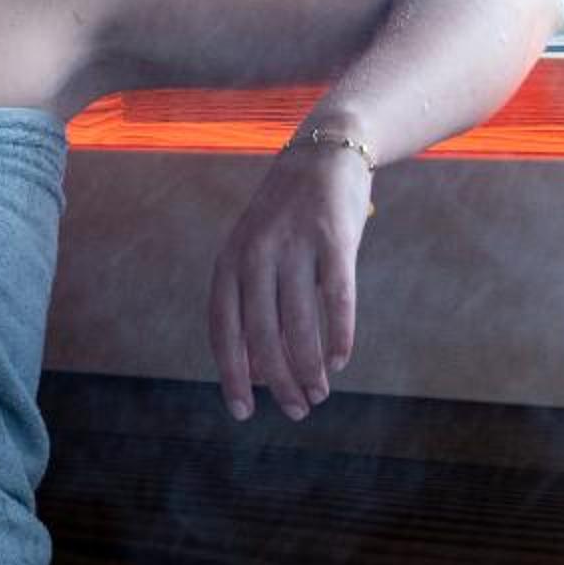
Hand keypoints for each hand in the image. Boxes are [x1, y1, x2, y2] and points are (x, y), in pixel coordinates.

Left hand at [209, 143, 369, 421]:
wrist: (324, 152)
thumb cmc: (286, 217)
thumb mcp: (253, 251)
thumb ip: (250, 301)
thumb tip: (256, 367)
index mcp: (228, 262)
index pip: (223, 330)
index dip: (232, 374)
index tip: (244, 411)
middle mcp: (255, 255)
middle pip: (262, 333)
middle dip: (278, 380)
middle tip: (296, 410)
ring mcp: (294, 245)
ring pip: (298, 322)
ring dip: (309, 366)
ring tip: (319, 394)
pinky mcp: (335, 238)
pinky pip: (336, 296)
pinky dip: (339, 334)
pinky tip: (340, 360)